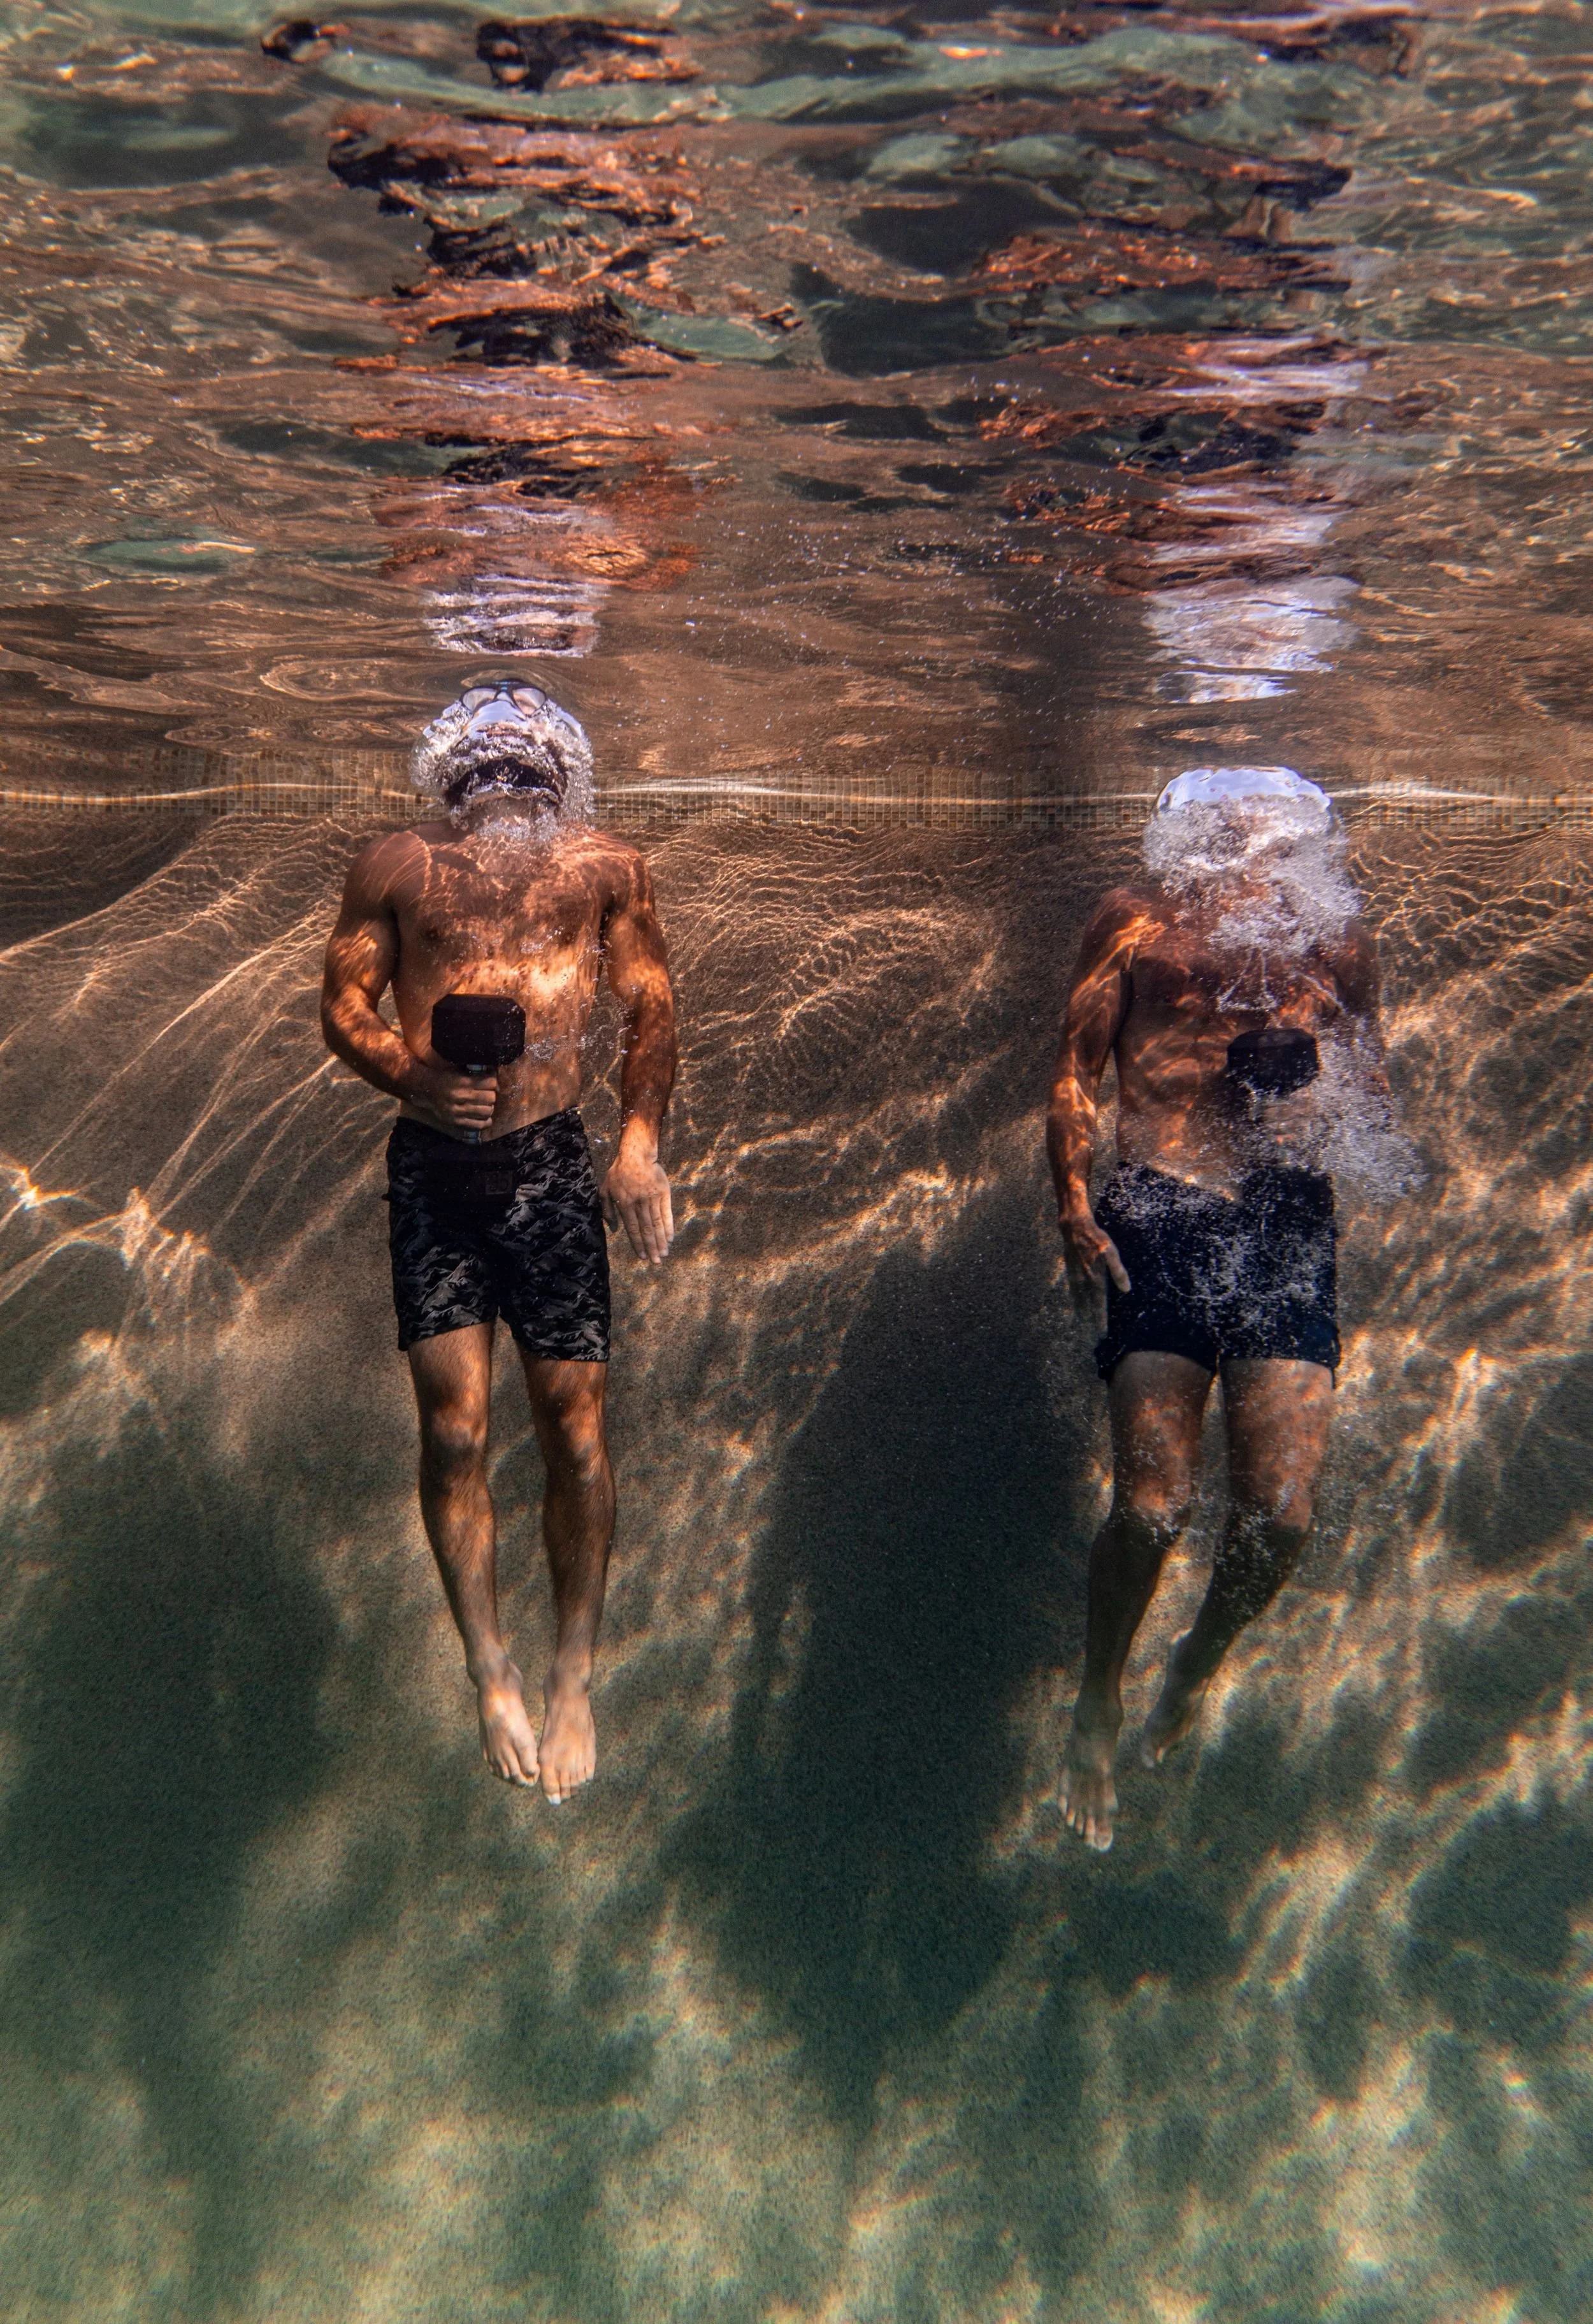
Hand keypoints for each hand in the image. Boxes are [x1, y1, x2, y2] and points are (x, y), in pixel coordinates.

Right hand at [411, 1061, 497, 1137]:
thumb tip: (496, 1085)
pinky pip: (478, 1125)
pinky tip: (484, 1117)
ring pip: (487, 1111)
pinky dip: (486, 1122)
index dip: (493, 1082)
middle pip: (491, 1097)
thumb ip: (477, 1074)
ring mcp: (458, 1111)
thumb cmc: (445, 1078)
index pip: (490, 1083)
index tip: (491, 1083)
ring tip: (484, 1105)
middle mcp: (461, 1096)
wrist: (426, 1089)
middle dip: (491, 1095)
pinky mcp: (456, 1122)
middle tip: (486, 1094)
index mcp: (463, 1081)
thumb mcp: (460, 1070)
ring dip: (489, 1107)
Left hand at [602, 1146, 673, 1263]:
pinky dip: (669, 1226)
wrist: (636, 1154)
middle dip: (652, 1248)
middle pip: (647, 1230)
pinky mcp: (663, 1193)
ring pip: (657, 1224)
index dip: (638, 1244)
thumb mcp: (605, 1189)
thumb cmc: (618, 1172)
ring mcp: (653, 1198)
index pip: (633, 1229)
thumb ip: (607, 1210)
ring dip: (661, 1241)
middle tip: (656, 1262)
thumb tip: (614, 1229)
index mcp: (625, 1204)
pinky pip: (667, 1213)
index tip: (642, 1257)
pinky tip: (671, 1238)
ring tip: (664, 1254)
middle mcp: (639, 1203)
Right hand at [1060, 1205, 1129, 1331]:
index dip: (1101, 1320)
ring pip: (1078, 1300)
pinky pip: (1072, 1291)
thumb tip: (1126, 1290)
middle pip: (1086, 1307)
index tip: (1102, 1334)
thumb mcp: (1112, 1252)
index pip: (1099, 1305)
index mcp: (1095, 1279)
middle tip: (1091, 1337)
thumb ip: (1119, 1272)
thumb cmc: (1096, 1238)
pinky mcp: (1071, 1271)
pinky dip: (1075, 1301)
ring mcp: (1075, 1277)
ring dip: (1081, 1313)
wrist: (1074, 1227)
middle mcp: (1084, 1281)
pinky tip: (1075, 1303)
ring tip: (1082, 1324)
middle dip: (1090, 1322)